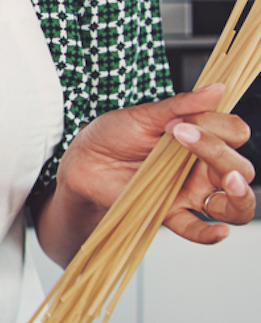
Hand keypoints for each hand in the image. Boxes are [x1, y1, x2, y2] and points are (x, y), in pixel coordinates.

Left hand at [57, 84, 254, 244]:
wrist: (83, 160)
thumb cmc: (114, 135)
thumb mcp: (144, 115)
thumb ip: (181, 105)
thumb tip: (217, 89)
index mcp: (202, 138)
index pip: (235, 133)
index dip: (219, 127)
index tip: (181, 121)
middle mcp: (202, 167)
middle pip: (239, 168)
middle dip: (221, 152)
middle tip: (183, 136)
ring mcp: (188, 191)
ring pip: (233, 204)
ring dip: (240, 195)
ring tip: (228, 180)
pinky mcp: (168, 212)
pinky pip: (195, 228)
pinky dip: (209, 233)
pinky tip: (219, 231)